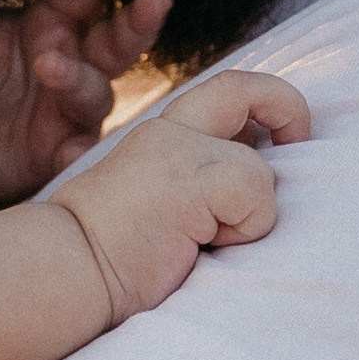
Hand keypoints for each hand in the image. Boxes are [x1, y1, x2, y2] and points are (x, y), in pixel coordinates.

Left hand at [0, 0, 172, 214]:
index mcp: (52, 23)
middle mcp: (76, 62)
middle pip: (117, 40)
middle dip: (137, 21)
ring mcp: (74, 109)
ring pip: (93, 93)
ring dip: (77, 80)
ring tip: (50, 66)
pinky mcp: (63, 152)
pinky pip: (78, 153)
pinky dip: (78, 154)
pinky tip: (72, 154)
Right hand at [52, 70, 310, 321]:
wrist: (60, 273)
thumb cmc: (104, 260)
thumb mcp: (153, 206)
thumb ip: (193, 185)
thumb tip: (253, 184)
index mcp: (159, 138)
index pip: (221, 97)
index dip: (262, 107)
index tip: (277, 146)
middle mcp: (168, 131)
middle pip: (240, 86)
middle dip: (289, 107)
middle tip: (298, 143)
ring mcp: (177, 150)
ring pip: (259, 166)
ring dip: (251, 213)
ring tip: (209, 243)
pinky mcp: (190, 179)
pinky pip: (255, 192)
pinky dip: (245, 228)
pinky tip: (201, 248)